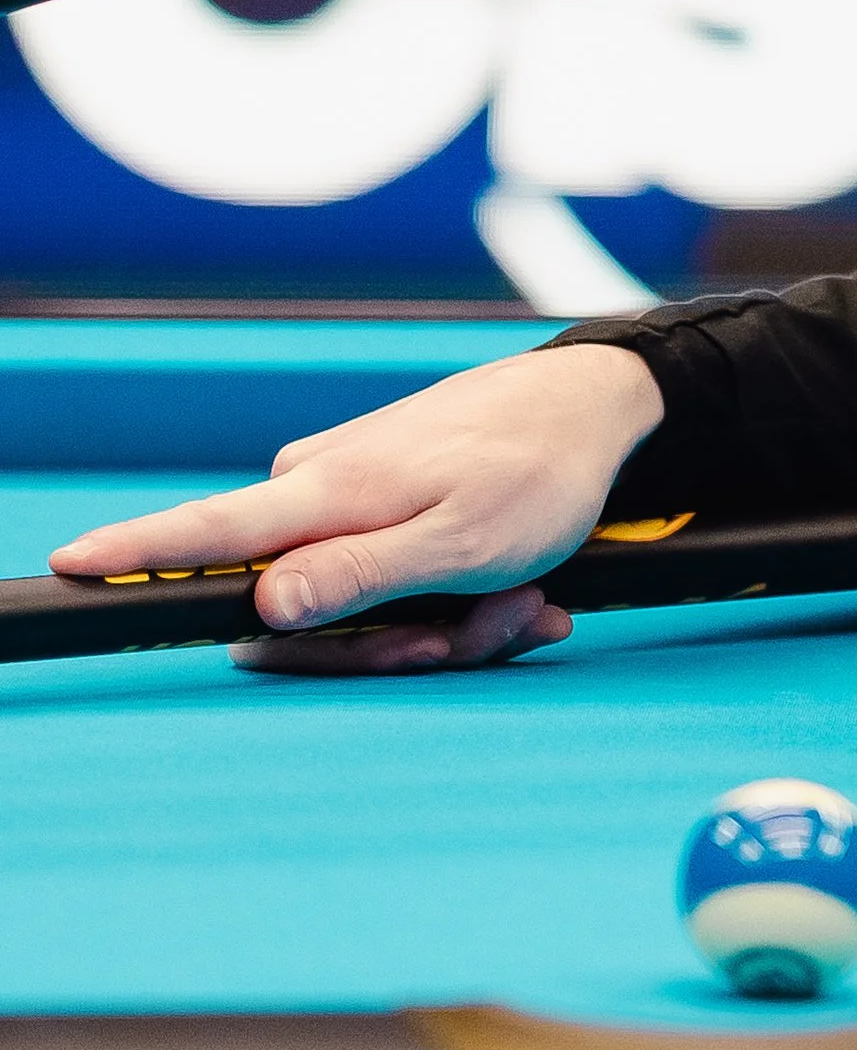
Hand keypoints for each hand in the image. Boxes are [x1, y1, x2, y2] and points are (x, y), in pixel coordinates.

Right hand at [47, 343, 662, 676]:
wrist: (594, 406)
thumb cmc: (538, 474)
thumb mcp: (461, 544)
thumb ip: (360, 575)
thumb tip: (263, 605)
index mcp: (327, 498)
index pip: (207, 533)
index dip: (133, 554)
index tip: (69, 564)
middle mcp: (321, 493)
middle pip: (301, 614)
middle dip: (398, 644)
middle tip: (491, 627)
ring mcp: (351, 496)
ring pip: (361, 608)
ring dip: (445, 624)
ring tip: (520, 599)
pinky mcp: (381, 502)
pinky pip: (395, 583)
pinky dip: (458, 601)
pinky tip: (520, 593)